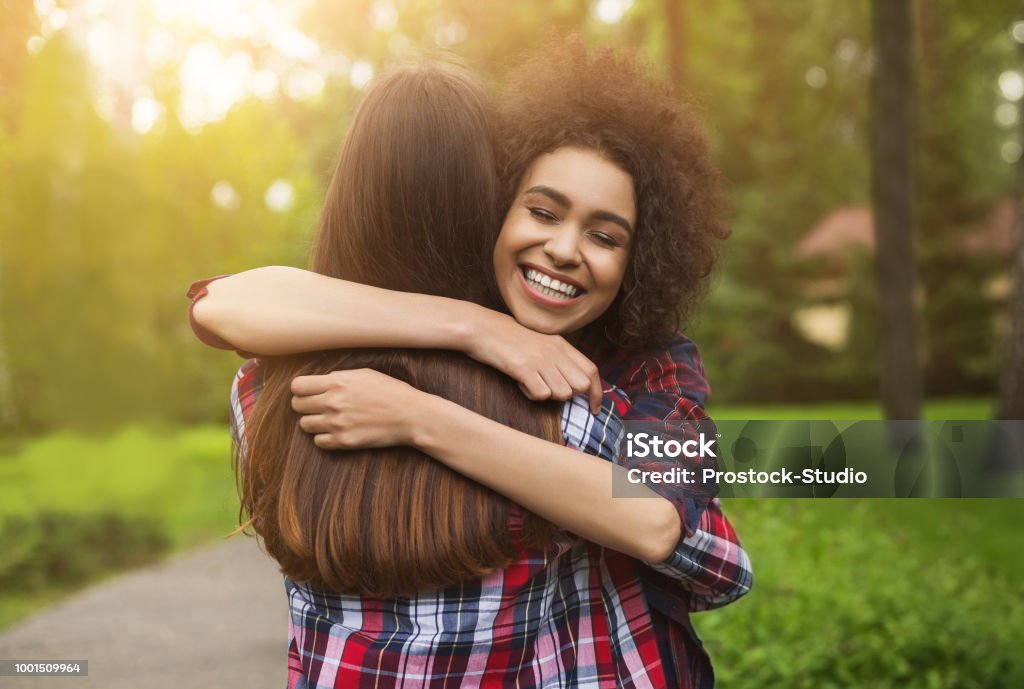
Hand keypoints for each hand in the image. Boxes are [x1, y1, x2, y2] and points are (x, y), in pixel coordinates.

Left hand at [290, 369, 425, 449]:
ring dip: (314, 422)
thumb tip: (320, 382)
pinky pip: (318, 441)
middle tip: (317, 406)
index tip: (307, 392)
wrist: (410, 415)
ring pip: (305, 424)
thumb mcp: (364, 374)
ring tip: (329, 419)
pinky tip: (337, 431)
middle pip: (297, 405)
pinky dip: (324, 437)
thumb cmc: (391, 391)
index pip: (298, 386)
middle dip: (305, 405)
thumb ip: (339, 377)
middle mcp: (333, 402)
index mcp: (337, 382)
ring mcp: (337, 423)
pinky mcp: (344, 441)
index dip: (301, 389)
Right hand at [464, 311, 602, 412]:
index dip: (597, 393)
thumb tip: (574, 382)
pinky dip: (531, 395)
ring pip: (563, 393)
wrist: (481, 328)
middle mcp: (554, 351)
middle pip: (581, 385)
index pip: (591, 370)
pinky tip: (521, 384)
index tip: (595, 408)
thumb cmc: (508, 338)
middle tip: (548, 388)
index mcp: (560, 344)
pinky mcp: (523, 367)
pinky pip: (541, 394)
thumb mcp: (540, 342)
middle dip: (569, 394)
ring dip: (548, 395)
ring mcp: (539, 359)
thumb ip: (558, 357)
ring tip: (531, 383)